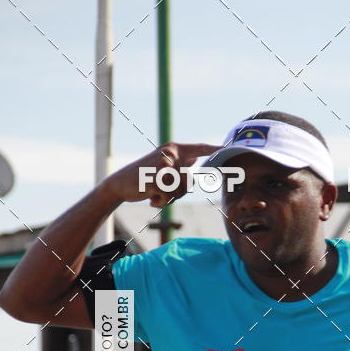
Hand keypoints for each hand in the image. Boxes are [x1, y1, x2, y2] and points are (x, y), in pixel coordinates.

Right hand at [102, 142, 220, 207]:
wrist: (120, 184)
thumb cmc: (145, 179)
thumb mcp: (164, 170)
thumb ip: (179, 165)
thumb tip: (194, 158)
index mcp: (173, 148)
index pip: (199, 148)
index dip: (214, 150)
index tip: (228, 148)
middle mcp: (169, 153)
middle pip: (190, 180)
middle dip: (179, 192)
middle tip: (163, 190)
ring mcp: (162, 166)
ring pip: (180, 190)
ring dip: (169, 198)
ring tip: (154, 192)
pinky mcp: (155, 179)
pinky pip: (168, 197)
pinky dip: (160, 202)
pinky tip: (149, 197)